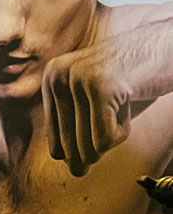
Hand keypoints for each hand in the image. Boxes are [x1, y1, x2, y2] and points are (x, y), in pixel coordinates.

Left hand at [41, 40, 131, 176]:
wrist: (168, 44)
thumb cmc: (136, 77)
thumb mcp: (96, 98)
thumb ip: (80, 128)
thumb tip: (74, 169)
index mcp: (51, 79)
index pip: (54, 138)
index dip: (75, 153)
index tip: (89, 156)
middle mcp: (57, 76)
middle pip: (69, 146)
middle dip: (92, 152)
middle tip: (112, 123)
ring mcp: (77, 80)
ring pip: (88, 146)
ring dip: (112, 136)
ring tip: (123, 104)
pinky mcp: (100, 87)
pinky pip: (104, 140)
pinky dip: (121, 132)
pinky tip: (129, 103)